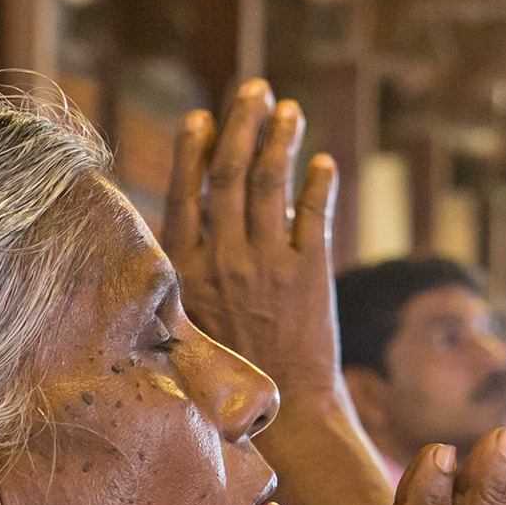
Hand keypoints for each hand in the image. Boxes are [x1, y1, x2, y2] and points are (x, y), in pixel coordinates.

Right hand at [163, 79, 346, 405]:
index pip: (188, 191)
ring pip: (273, 182)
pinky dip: (319, 183)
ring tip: (290, 108)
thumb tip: (183, 223)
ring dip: (281, 138)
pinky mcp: (311, 274)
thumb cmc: (230, 372)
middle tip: (256, 89)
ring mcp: (268, 263)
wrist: (283, 416)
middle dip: (243, 123)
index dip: (195, 148)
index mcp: (187, 267)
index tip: (202, 116)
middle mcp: (225, 257)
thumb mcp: (189, 319)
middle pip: (232, 172)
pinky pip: (315, 214)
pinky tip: (322, 161)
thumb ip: (187, 270)